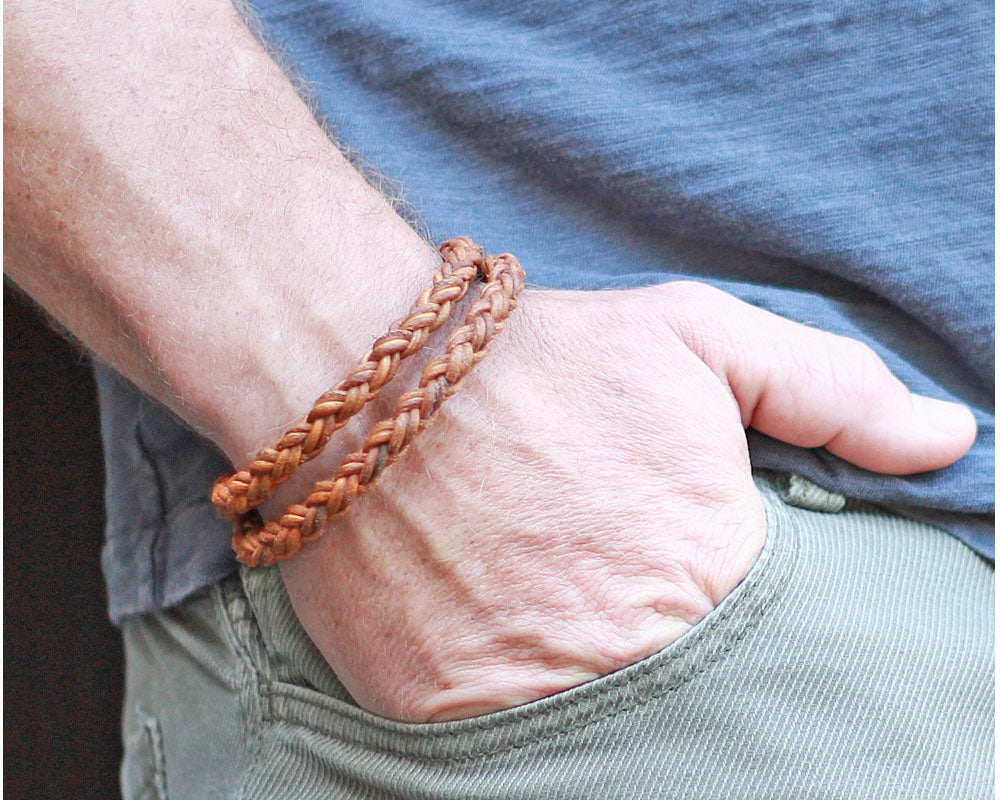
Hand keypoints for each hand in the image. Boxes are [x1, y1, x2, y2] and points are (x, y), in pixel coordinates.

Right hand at [277, 280, 974, 721]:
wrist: (367, 379)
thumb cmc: (539, 358)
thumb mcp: (698, 340)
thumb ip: (832, 391)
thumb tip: (949, 439)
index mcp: (710, 569)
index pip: (791, 656)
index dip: (762, 634)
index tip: (724, 607)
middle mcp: (624, 653)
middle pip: (700, 713)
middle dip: (682, 671)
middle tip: (635, 615)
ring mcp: (523, 696)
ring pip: (605, 744)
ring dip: (601, 697)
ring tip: (564, 619)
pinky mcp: (434, 719)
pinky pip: (505, 751)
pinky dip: (518, 712)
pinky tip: (507, 644)